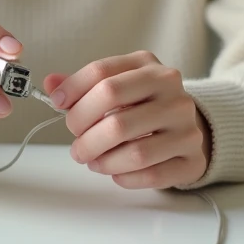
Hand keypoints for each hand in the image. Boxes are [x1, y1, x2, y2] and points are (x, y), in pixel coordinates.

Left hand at [44, 51, 211, 189]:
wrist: (189, 127)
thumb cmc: (144, 106)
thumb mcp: (118, 85)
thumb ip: (84, 86)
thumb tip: (51, 84)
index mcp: (148, 67)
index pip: (102, 73)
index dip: (72, 90)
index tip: (57, 104)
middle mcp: (172, 92)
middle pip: (115, 111)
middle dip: (83, 131)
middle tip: (76, 143)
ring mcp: (187, 126)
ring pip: (135, 150)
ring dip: (102, 159)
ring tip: (91, 160)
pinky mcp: (192, 159)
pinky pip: (151, 174)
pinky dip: (124, 177)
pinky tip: (115, 172)